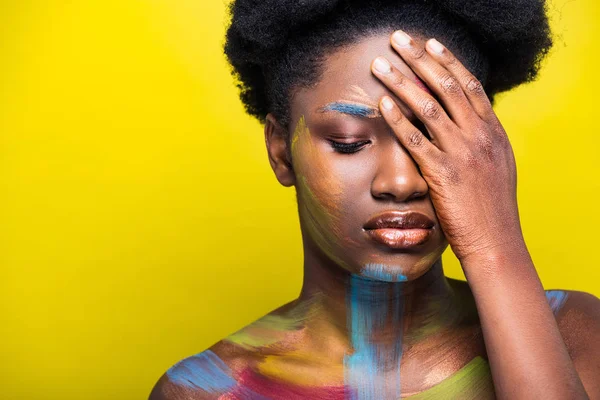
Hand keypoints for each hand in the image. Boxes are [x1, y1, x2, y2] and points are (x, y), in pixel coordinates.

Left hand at [370, 30, 523, 261]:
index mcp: (493, 132)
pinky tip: (382, 104)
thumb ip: (479, 141)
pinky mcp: (443, 173)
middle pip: (447, 86)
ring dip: (401, 82)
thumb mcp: (495, 167)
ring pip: (428, 106)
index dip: (447, 61)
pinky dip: (398, 119)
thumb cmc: (492, 209)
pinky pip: (416, 139)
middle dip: (419, 59)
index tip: (429, 43)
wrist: (496, 243)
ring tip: (379, 65)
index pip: (469, 85)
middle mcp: (479, 136)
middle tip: (398, 39)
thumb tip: (462, 122)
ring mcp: (462, 153)